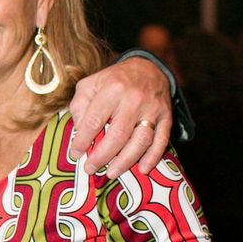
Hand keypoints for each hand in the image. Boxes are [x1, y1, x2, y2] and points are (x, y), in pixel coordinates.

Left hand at [68, 57, 171, 177]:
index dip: (83, 140)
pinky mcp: (166, 117)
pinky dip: (153, 157)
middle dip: (102, 156)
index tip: (75, 153)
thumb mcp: (90, 84)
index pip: (94, 121)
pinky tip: (143, 169)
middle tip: (90, 168)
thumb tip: (78, 130)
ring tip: (111, 173)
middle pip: (118, 135)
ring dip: (125, 161)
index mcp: (112, 89)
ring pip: (141, 141)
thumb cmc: (113, 80)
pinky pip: (161, 140)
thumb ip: (80, 105)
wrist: (148, 68)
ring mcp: (152, 109)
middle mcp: (134, 99)